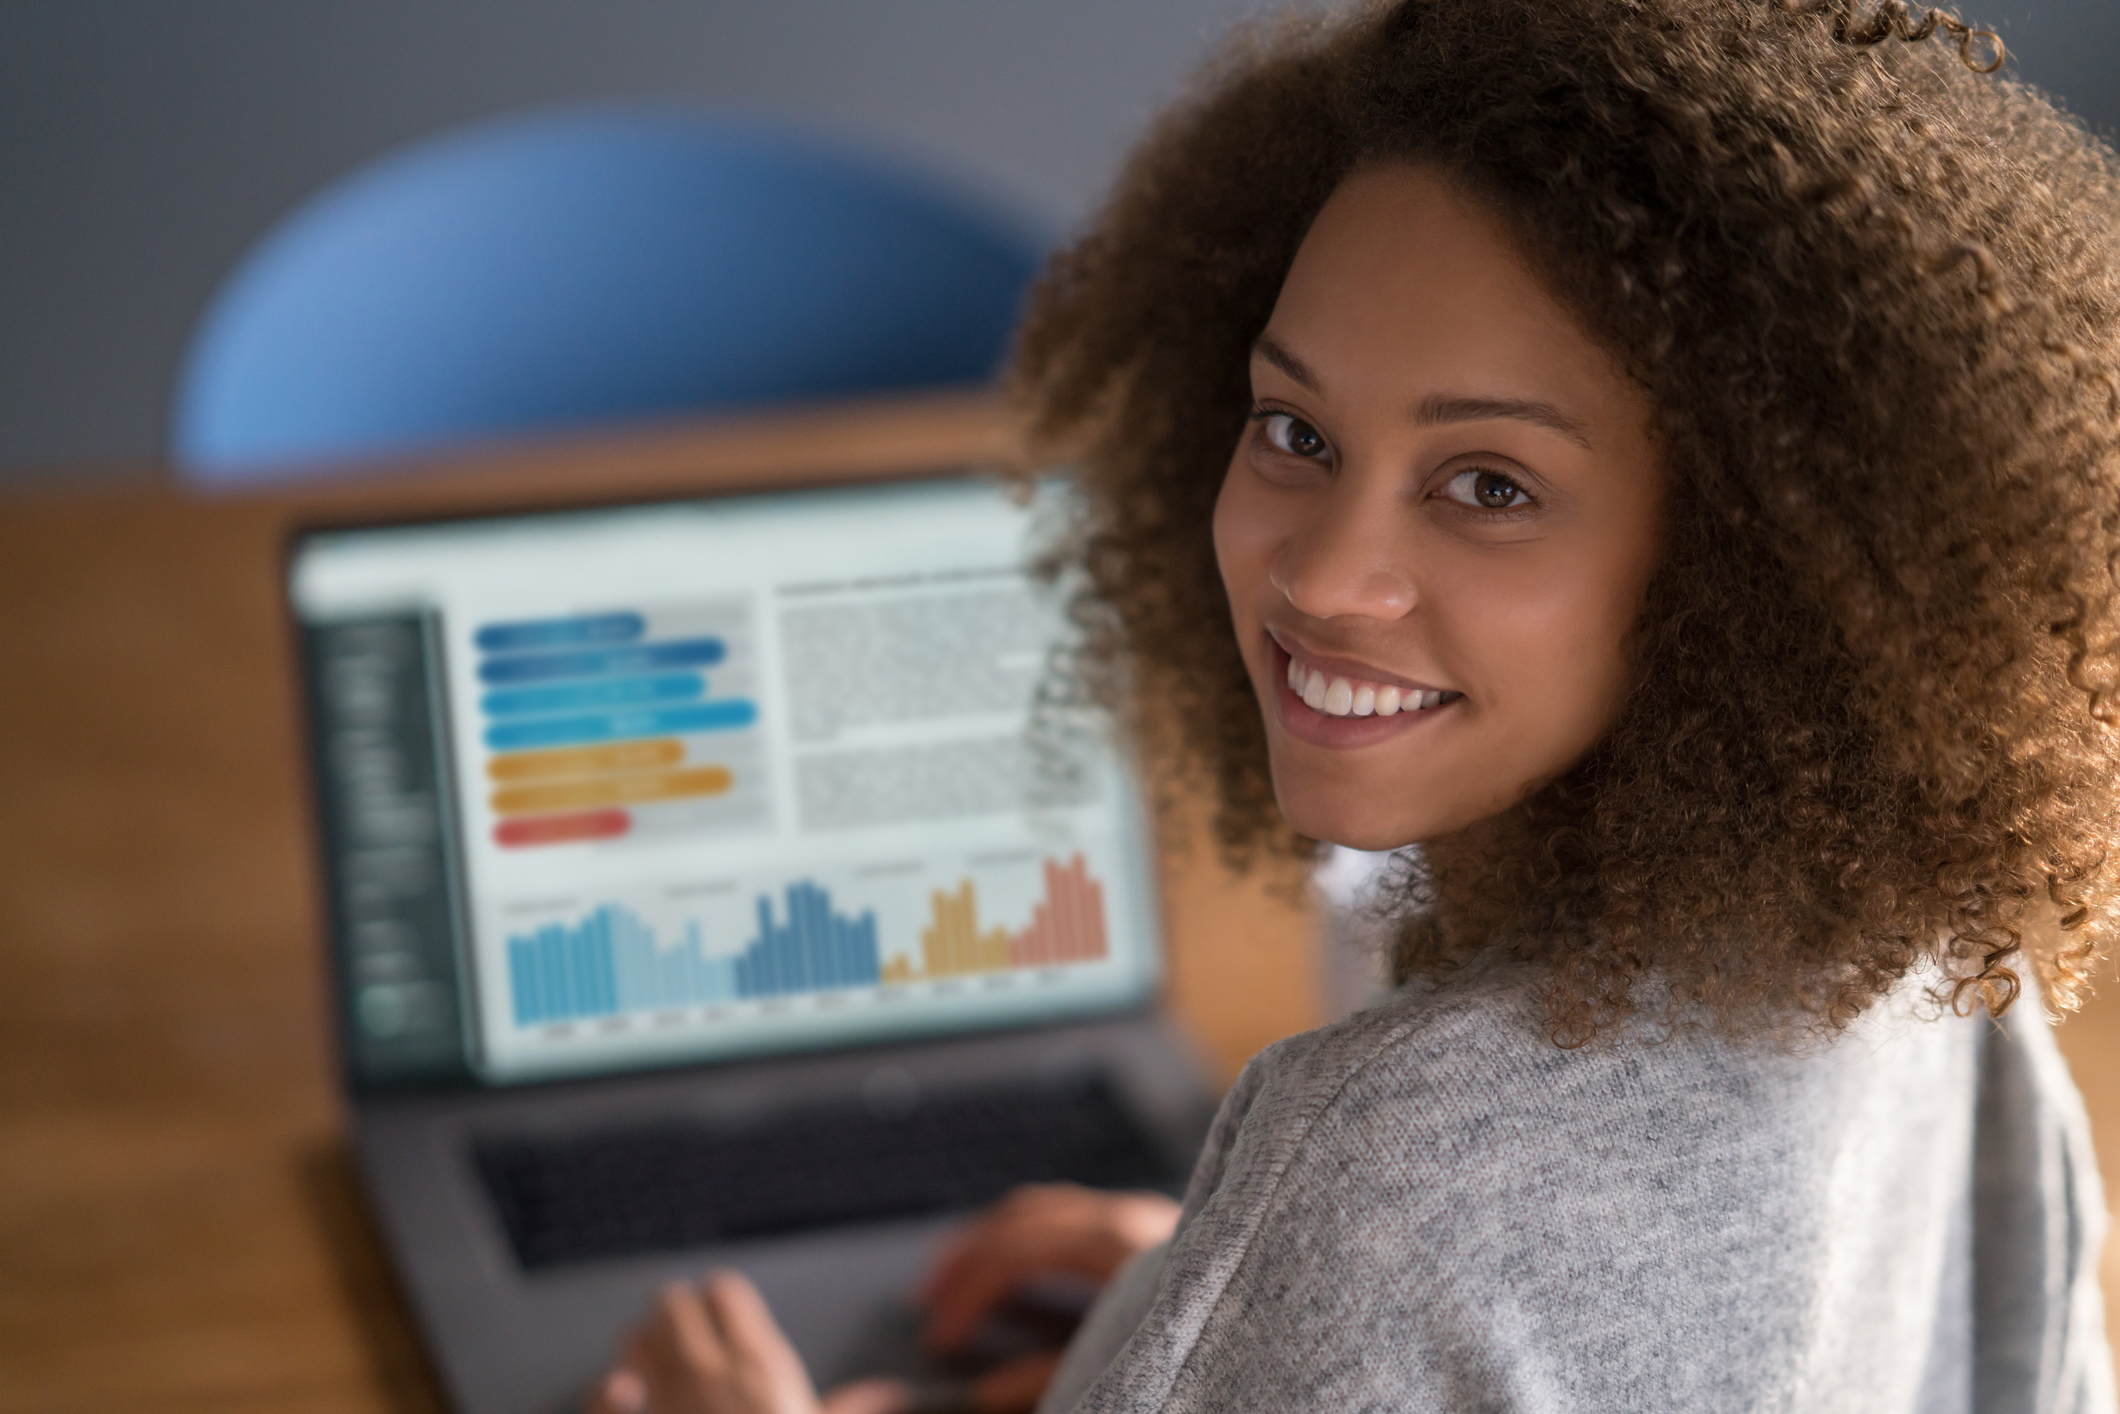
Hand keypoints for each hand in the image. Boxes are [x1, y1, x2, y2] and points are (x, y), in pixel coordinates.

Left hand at [588, 1272, 909, 1413]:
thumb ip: (853, 1409)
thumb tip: (893, 1393)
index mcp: (760, 1363)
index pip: (725, 1291)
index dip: (718, 1301)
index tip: (721, 1319)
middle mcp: (710, 1369)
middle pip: (673, 1304)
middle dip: (673, 1317)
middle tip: (680, 1339)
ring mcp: (668, 1398)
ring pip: (637, 1337)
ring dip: (641, 1345)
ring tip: (650, 1362)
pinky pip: (609, 1389)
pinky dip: (611, 1389)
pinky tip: (621, 1392)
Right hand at [917, 1184, 1180, 1411]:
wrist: (1294, 1320)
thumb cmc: (1206, 1349)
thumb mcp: (1119, 1369)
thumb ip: (1042, 1380)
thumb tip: (981, 1392)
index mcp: (1119, 1243)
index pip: (1015, 1250)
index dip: (966, 1292)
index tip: (939, 1339)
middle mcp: (1132, 1215)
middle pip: (1024, 1216)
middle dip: (967, 1258)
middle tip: (927, 1299)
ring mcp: (1148, 1215)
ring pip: (1048, 1209)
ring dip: (994, 1241)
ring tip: (955, 1279)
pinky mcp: (1160, 1229)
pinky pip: (1078, 1219)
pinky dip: (1034, 1241)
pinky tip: (1017, 1276)